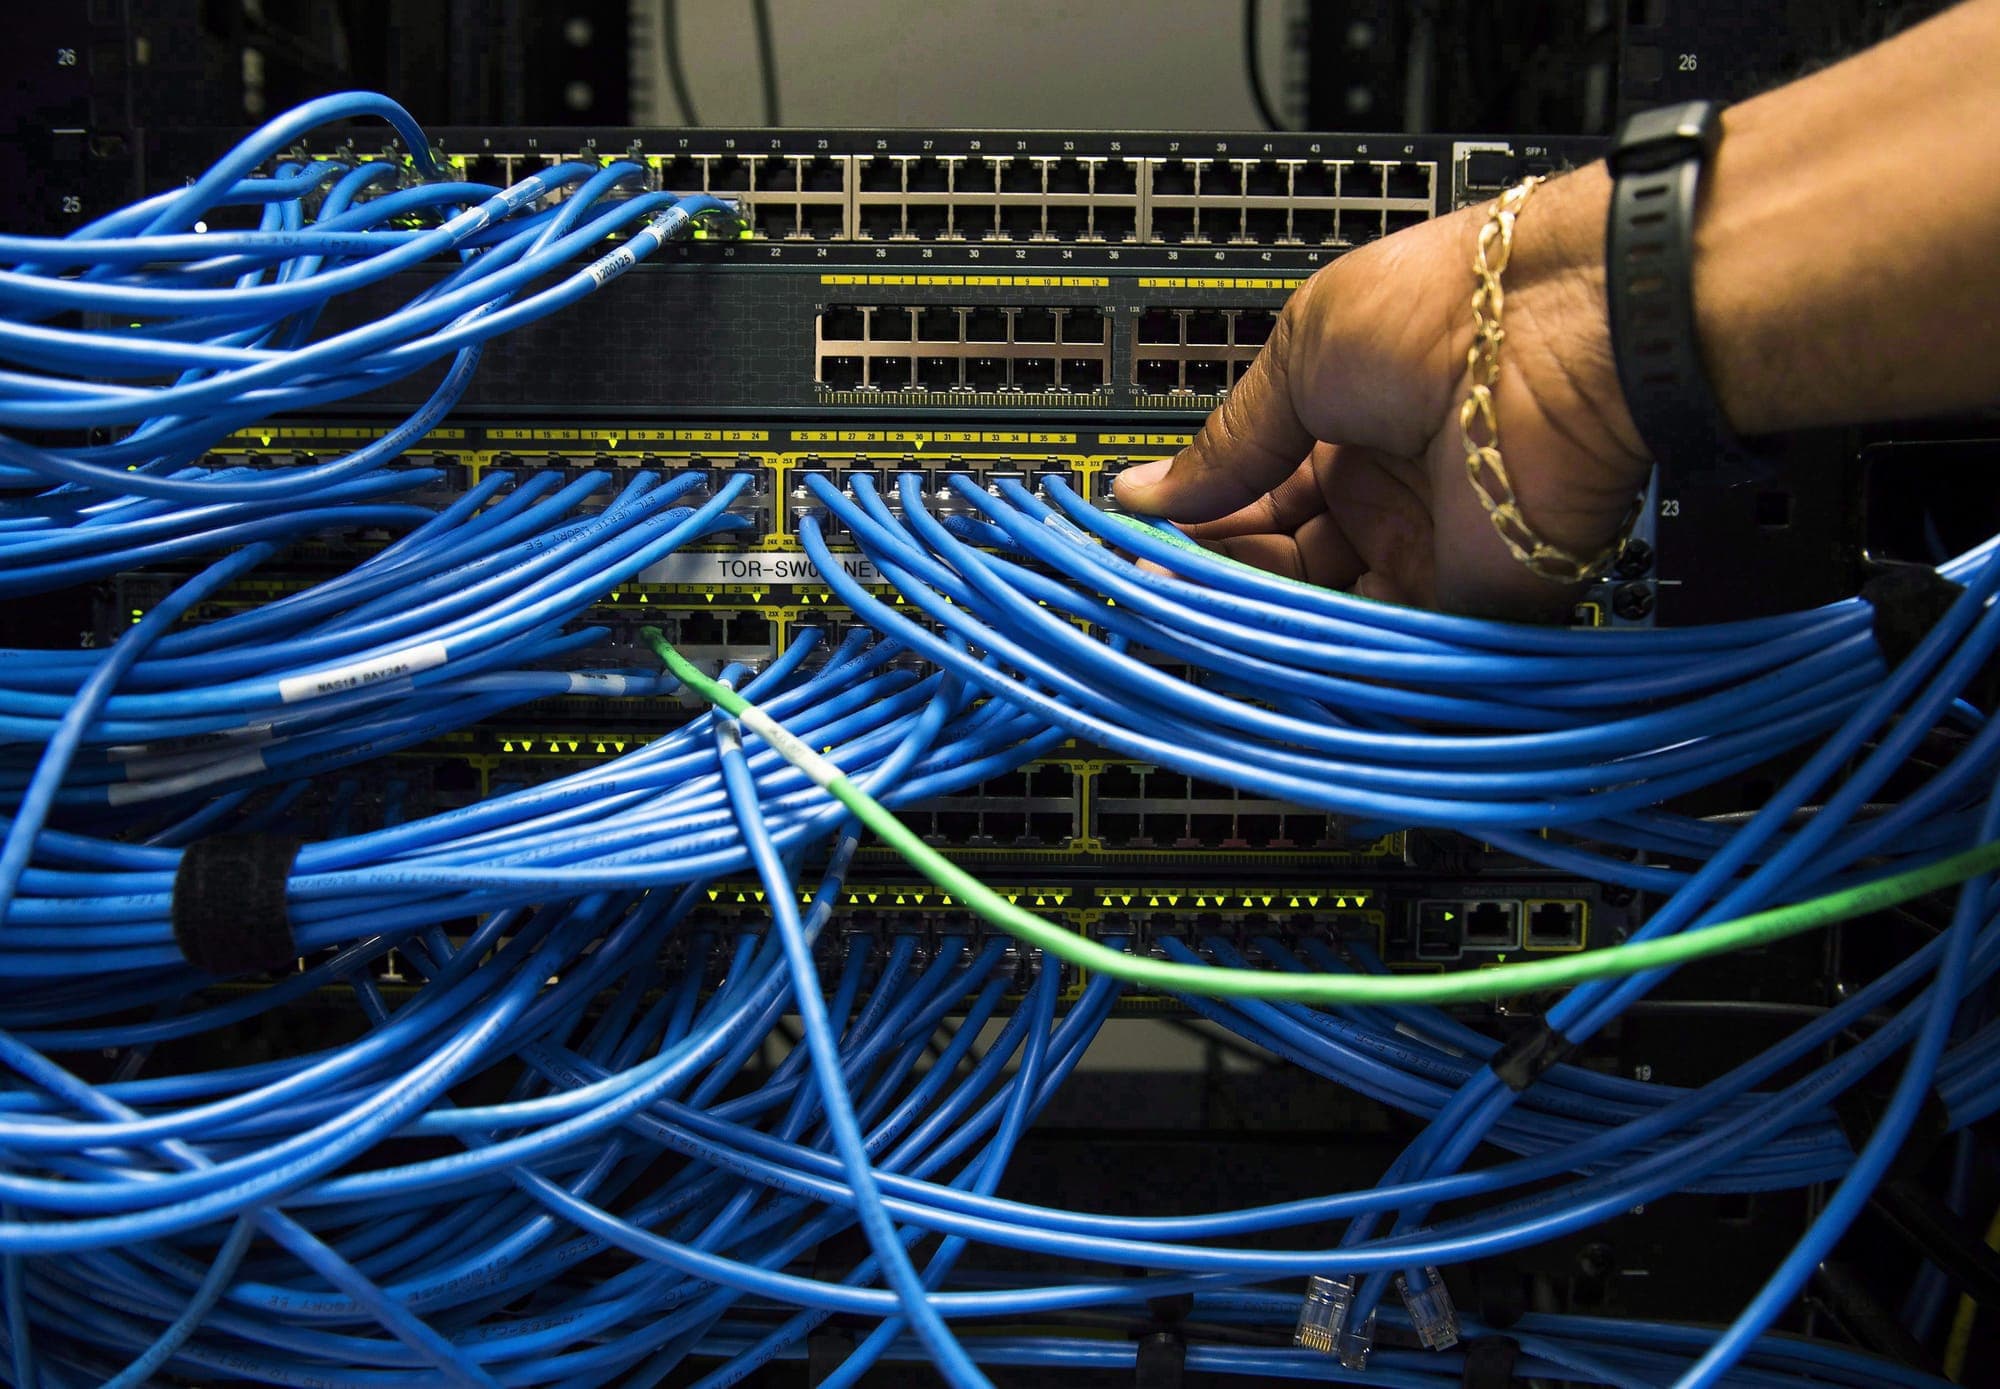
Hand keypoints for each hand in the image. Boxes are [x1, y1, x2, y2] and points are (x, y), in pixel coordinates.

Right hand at [1113, 166, 1653, 618]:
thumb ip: (1228, 445)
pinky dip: (1322, 652)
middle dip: (1219, 574)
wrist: (1554, 334)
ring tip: (1196, 608)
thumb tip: (1144, 491)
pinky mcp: (1464, 605)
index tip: (1145, 542)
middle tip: (1158, 582)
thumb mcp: (1298, 360)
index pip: (1255, 501)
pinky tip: (1261, 636)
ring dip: (1260, 616)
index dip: (1201, 522)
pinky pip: (1381, 647)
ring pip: (1321, 612)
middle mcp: (1385, 497)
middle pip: (1280, 563)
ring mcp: (1425, 552)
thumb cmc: (1440, 310)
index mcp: (1347, 429)